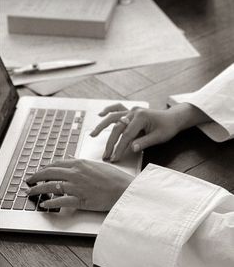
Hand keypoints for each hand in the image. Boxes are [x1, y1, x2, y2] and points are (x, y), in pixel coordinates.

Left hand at [26, 159, 132, 210]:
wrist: (124, 189)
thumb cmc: (115, 178)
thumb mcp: (97, 165)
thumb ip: (83, 164)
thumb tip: (72, 160)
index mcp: (80, 163)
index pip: (56, 164)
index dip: (45, 168)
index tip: (39, 172)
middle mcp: (76, 173)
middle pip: (49, 173)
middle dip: (36, 177)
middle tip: (29, 181)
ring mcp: (77, 186)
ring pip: (51, 186)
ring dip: (38, 190)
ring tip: (30, 193)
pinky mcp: (80, 200)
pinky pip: (61, 201)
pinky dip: (51, 203)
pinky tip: (44, 205)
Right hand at [90, 102, 210, 161]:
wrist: (173, 118)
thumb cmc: (168, 127)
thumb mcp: (159, 137)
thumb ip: (145, 142)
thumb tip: (132, 148)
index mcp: (141, 117)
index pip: (127, 135)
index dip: (120, 147)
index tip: (114, 158)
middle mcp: (134, 112)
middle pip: (117, 128)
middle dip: (110, 143)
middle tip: (105, 156)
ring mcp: (131, 110)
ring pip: (113, 117)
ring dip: (102, 126)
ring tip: (92, 135)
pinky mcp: (131, 111)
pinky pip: (117, 108)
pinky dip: (108, 110)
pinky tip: (100, 114)